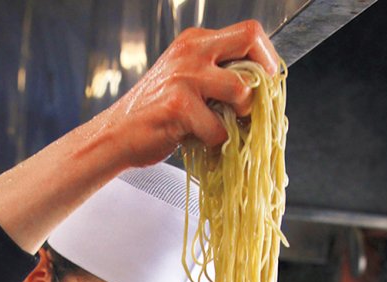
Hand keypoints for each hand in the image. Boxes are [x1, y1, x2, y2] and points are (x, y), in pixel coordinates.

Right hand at [0, 21, 279, 255]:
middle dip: (264, 77)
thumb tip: (261, 94)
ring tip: (225, 129)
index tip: (270, 83)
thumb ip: (217, 79)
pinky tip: (203, 145)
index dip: (267, 58)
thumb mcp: (186, 82)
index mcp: (195, 42)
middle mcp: (192, 52)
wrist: (116, 135)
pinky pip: (218, 129)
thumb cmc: (154, 114)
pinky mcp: (178, 107)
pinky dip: (216, 144)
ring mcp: (184, 77)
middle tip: (257, 104)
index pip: (249, 33)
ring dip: (240, 117)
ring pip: (240, 91)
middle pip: (249, 42)